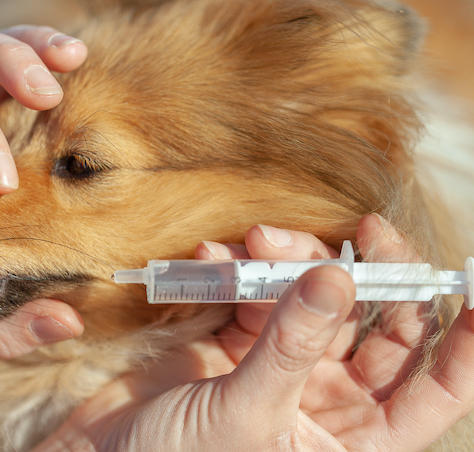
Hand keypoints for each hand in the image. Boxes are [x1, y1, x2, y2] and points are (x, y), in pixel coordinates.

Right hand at [32, 214, 473, 450]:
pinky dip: (237, 268)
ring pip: (312, 296)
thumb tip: (340, 277)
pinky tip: (213, 255)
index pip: (437, 388)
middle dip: (371, 273)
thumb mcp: (247, 415)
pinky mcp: (234, 338)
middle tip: (362, 230)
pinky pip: (254, 290)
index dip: (465, 341)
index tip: (471, 285)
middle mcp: (326, 397)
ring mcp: (280, 362)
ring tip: (257, 242)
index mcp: (354, 437)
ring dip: (291, 261)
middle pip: (377, 323)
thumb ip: (292, 344)